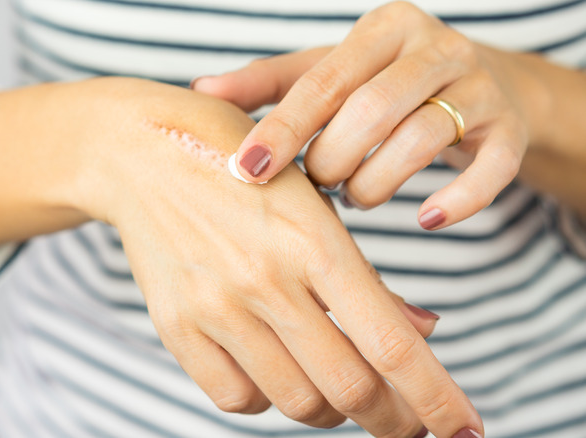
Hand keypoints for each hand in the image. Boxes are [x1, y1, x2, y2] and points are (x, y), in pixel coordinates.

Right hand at [0, 77, 476, 435]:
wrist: (140, 154)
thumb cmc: (240, 166)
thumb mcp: (313, 203)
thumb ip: (366, 276)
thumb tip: (423, 332)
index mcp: (313, 241)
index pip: (391, 344)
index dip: (436, 398)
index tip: (462, 431)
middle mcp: (265, 281)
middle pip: (350, 388)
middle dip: (393, 418)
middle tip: (404, 420)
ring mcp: (215, 307)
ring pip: (297, 402)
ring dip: (331, 410)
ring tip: (338, 390)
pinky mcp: (175, 326)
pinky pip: (235, 398)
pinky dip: (269, 401)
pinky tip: (278, 372)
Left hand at [193, 1, 536, 230]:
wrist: (480, 84)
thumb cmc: (381, 83)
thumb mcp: (327, 74)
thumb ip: (269, 83)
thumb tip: (201, 90)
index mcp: (382, 29)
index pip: (322, 82)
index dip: (282, 129)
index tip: (245, 170)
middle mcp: (433, 48)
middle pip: (372, 109)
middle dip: (332, 161)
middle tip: (316, 185)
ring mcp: (478, 86)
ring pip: (422, 139)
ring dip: (376, 184)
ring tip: (355, 197)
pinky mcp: (509, 129)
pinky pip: (491, 169)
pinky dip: (458, 200)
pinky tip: (427, 219)